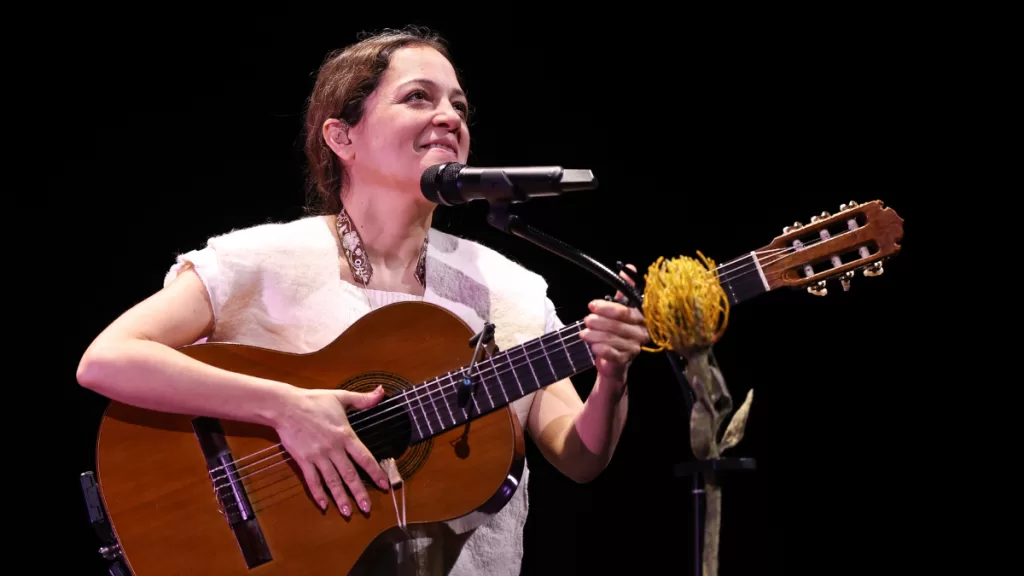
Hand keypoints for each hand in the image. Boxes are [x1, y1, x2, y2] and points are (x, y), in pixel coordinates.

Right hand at [273, 385, 389, 516]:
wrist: (285, 406)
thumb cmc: (313, 400)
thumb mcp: (341, 397)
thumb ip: (363, 399)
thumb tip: (381, 391)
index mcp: (345, 435)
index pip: (364, 457)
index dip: (376, 472)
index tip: (385, 485)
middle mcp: (333, 448)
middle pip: (349, 474)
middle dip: (359, 492)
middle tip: (368, 508)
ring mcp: (317, 456)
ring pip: (332, 481)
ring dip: (341, 498)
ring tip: (348, 513)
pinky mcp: (303, 460)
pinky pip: (312, 480)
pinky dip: (318, 494)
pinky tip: (324, 505)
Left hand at [580, 264, 649, 386]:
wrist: (613, 360)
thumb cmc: (617, 330)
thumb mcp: (620, 307)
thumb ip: (624, 289)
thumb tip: (629, 267)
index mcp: (642, 317)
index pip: (626, 311)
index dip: (608, 307)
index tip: (592, 305)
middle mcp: (642, 332)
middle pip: (619, 325)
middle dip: (599, 321)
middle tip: (586, 319)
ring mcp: (634, 347)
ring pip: (613, 338)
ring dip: (596, 335)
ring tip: (584, 333)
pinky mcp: (625, 360)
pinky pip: (612, 354)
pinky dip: (601, 349)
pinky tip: (592, 346)